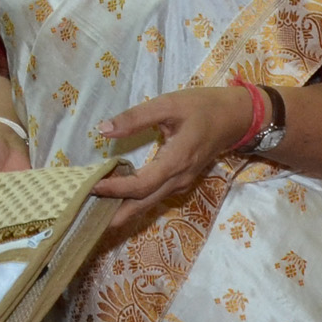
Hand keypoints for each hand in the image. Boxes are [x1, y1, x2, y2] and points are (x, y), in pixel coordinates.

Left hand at [89, 85, 260, 231]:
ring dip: (123, 208)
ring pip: (149, 203)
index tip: (91, 186)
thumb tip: (104, 129)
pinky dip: (134, 200)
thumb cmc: (203, 107)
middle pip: (143, 204)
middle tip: (85, 217)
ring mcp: (181, 183)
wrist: (236, 117)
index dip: (115, 189)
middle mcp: (179, 179)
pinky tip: (116, 198)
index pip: (141, 185)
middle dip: (115, 213)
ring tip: (95, 211)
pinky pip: (154, 196)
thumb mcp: (169, 104)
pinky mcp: (180, 181)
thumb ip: (136, 117)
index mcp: (176, 161)